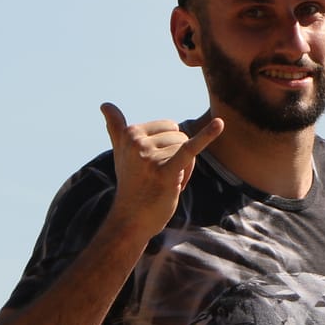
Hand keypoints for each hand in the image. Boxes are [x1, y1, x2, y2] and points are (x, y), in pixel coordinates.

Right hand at [99, 103, 223, 238]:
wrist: (131, 220)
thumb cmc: (131, 185)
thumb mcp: (120, 153)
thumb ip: (115, 128)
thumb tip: (104, 104)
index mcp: (131, 134)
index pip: (170, 128)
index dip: (168, 148)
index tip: (152, 166)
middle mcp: (137, 142)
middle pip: (180, 137)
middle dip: (177, 158)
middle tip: (160, 178)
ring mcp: (150, 157)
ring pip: (187, 148)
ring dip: (184, 170)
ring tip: (165, 184)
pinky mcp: (165, 172)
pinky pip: (189, 150)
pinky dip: (206, 136)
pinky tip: (219, 124)